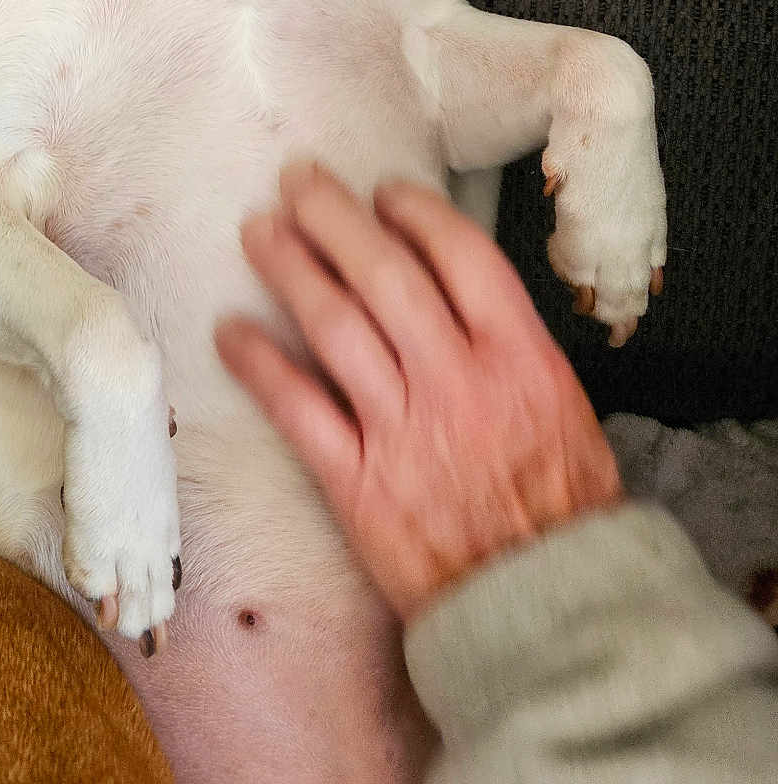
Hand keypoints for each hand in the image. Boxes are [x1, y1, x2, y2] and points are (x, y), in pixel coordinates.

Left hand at [215, 165, 623, 622]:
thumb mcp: (562, 408)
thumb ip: (507, 344)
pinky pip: (299, 409)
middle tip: (296, 180)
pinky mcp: (359, 483)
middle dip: (333, 217)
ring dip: (290, 269)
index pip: (460, 255)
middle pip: (384, 274)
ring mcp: (405, 430)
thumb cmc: (564, 513)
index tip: (382, 191)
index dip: (415, 212)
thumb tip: (453, 281)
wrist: (551, 613)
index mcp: (520, 358)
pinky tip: (230, 331)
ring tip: (258, 231)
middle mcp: (458, 381)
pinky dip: (260, 365)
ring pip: (335, 326)